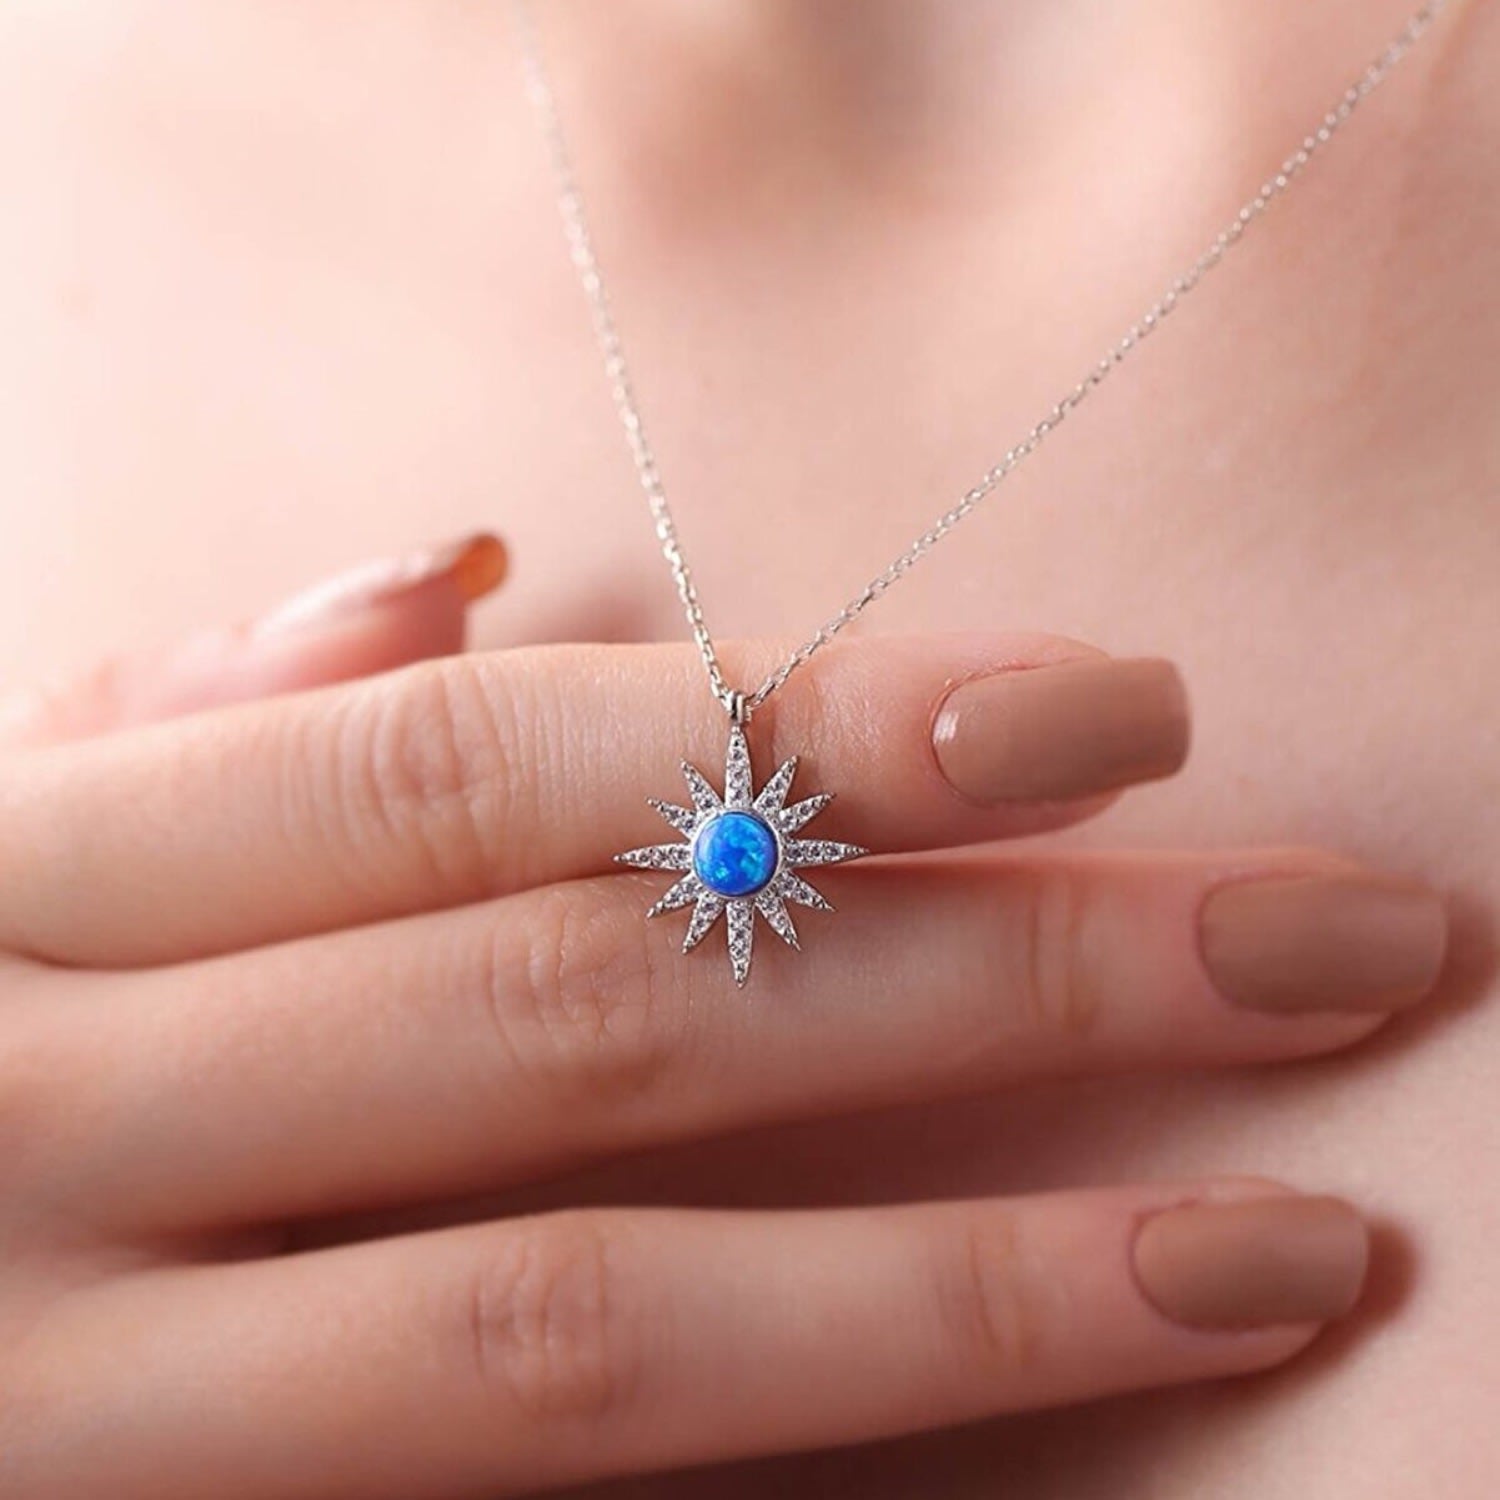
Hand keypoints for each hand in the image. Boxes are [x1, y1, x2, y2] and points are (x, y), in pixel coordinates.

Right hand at [0, 543, 1445, 1497]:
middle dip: (992, 973)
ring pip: (586, 1331)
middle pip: (599, 1015)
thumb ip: (202, 733)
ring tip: (1278, 1250)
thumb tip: (437, 579)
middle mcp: (50, 1128)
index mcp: (24, 891)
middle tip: (1320, 940)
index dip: (807, 726)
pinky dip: (808, 1468)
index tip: (1118, 709)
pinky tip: (1033, 1424)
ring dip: (975, 1287)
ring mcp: (99, 1413)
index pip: (479, 768)